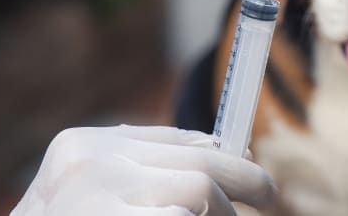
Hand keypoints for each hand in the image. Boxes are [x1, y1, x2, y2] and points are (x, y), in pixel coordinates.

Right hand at [10, 125, 276, 214]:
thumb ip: (142, 170)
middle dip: (243, 180)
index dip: (221, 151)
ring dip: (224, 215)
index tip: (248, 161)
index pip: (172, 138)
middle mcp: (86, 166)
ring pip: (200, 193)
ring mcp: (94, 201)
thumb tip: (221, 150)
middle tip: (268, 195)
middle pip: (198, 163)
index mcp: (79, 148)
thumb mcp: (91, 194)